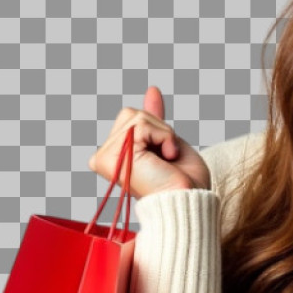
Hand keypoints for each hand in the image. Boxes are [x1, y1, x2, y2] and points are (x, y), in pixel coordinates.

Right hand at [88, 86, 209, 198]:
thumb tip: (152, 89)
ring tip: (166, 160)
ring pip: (137, 116)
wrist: (188, 203)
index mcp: (115, 157)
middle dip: (159, 130)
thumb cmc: (183, 183)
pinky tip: (165, 159)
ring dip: (163, 134)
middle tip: (167, 160)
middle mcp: (104, 157)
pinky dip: (163, 137)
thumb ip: (154, 120)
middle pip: (132, 113)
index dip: (156, 126)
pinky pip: (143, 124)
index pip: (131, 120)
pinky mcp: (113, 156)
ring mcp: (106, 156)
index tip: (167, 152)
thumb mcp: (168, 143)